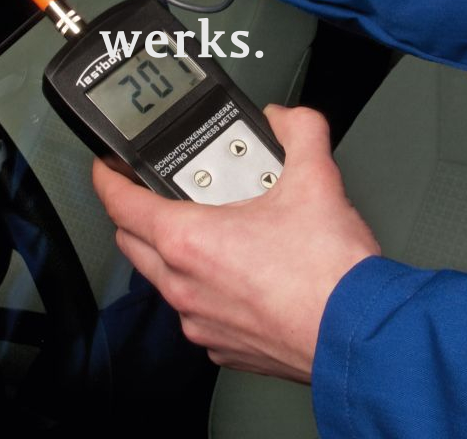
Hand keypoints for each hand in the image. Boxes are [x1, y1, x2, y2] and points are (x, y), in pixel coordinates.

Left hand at [92, 105, 380, 382]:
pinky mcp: (223, 347)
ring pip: (162, 278)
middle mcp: (184, 285)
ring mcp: (200, 320)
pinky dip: (203, 287)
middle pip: (132, 240)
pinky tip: (238, 272)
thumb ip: (298, 131)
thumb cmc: (330, 275)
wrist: (360, 337)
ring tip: (212, 227)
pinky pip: (195, 310)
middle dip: (137, 211)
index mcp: (188, 240)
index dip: (106, 177)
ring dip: (172, 251)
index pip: (119, 203)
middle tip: (164, 191)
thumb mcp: (316, 178)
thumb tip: (286, 119)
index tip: (107, 166)